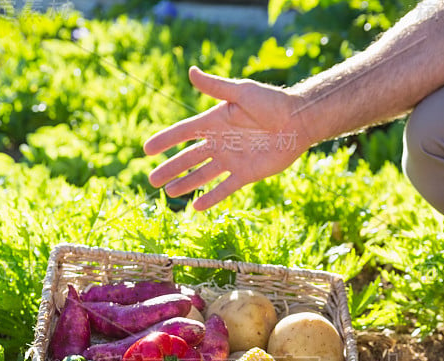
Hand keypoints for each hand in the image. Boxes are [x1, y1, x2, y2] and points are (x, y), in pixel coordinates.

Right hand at [143, 66, 311, 210]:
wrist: (297, 122)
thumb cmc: (271, 103)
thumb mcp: (241, 92)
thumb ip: (216, 87)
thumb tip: (191, 71)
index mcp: (215, 121)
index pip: (183, 133)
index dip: (165, 140)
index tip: (147, 149)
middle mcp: (220, 142)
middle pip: (188, 158)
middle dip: (170, 169)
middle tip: (152, 180)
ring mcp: (231, 160)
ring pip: (202, 175)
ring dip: (186, 184)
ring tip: (169, 193)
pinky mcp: (245, 174)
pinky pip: (224, 188)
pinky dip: (211, 198)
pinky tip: (196, 206)